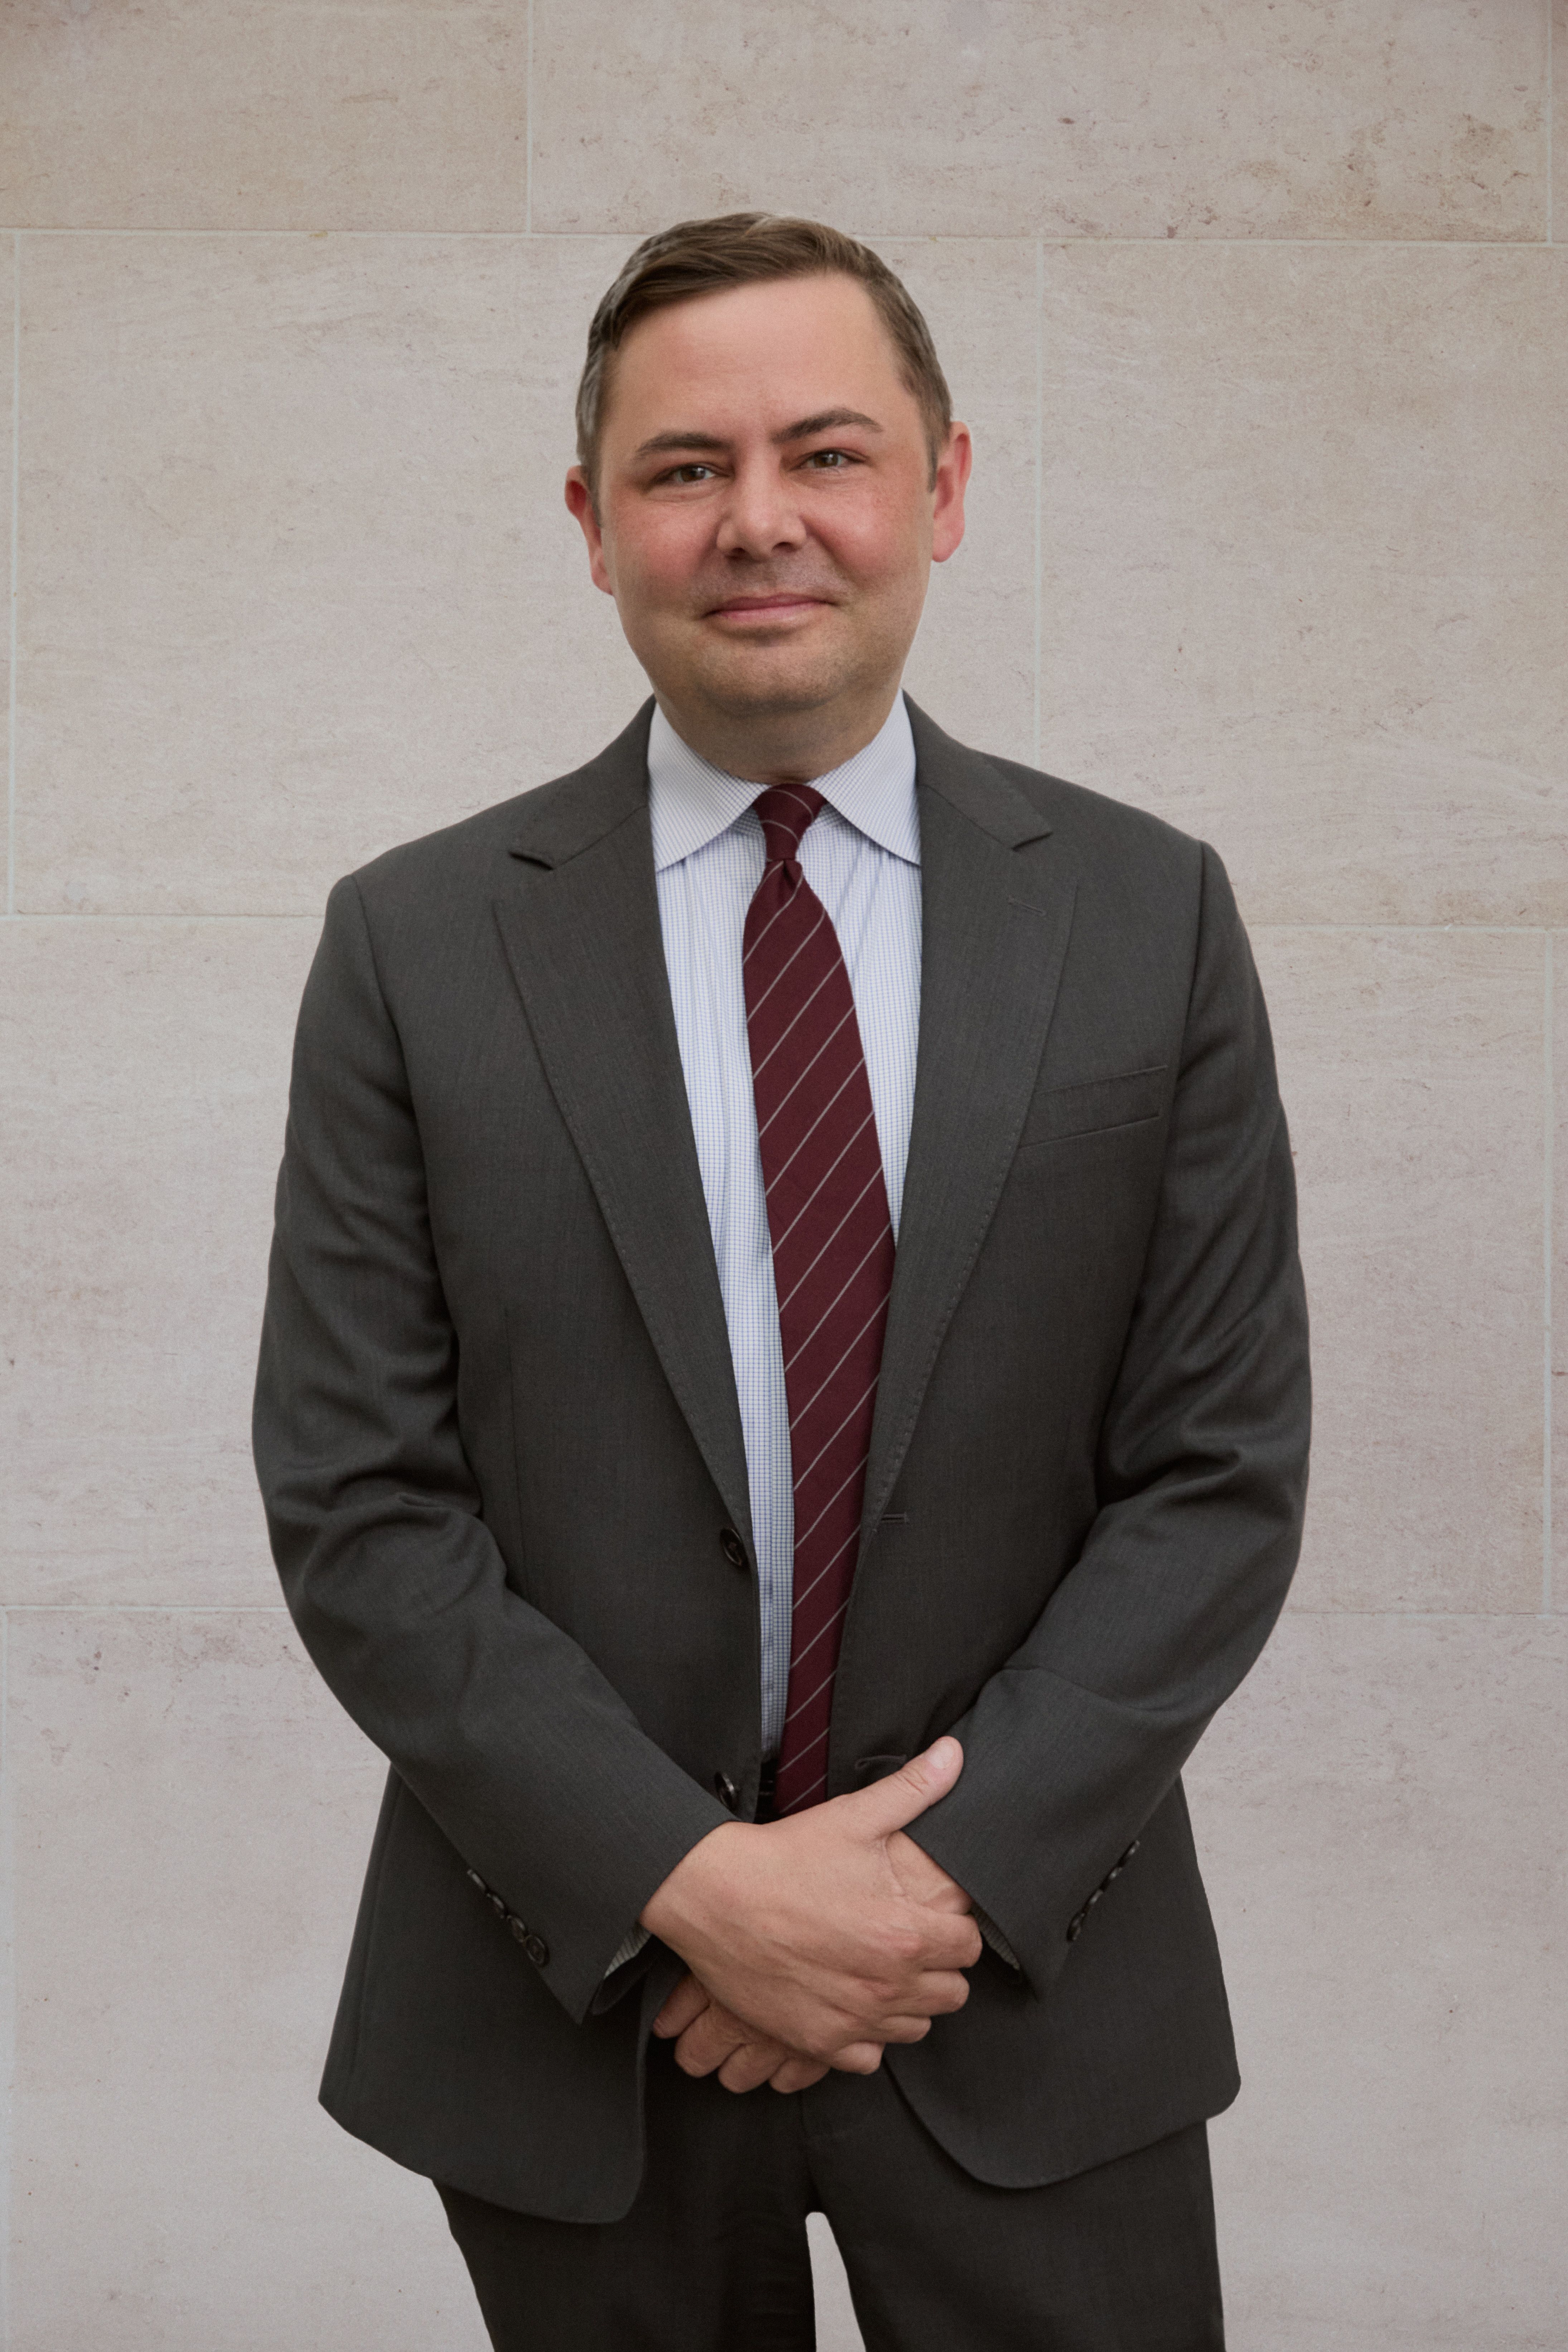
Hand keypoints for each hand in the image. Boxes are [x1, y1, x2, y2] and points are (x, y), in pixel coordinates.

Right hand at [639, 1737, 981, 2072]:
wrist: (714, 1897)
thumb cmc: (785, 1857)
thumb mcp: (853, 1817)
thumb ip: (914, 1790)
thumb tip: (954, 1755)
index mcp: (904, 1933)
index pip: (969, 1946)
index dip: (957, 1927)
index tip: (934, 1915)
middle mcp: (885, 1986)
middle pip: (951, 1993)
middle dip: (938, 1966)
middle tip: (908, 1939)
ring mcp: (851, 2019)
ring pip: (915, 2027)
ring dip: (907, 2001)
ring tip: (879, 1967)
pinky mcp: (817, 2041)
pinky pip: (869, 2057)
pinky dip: (866, 2035)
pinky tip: (851, 1999)